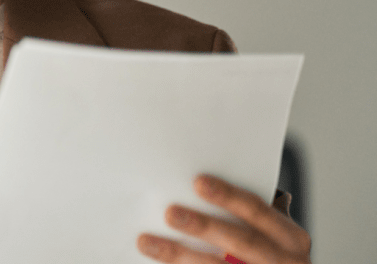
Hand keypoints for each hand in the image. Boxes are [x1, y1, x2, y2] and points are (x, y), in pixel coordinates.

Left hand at [137, 174, 310, 263]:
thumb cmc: (274, 256)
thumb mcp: (276, 235)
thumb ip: (254, 213)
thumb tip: (207, 181)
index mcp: (290, 238)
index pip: (257, 210)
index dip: (228, 196)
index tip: (198, 182)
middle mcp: (283, 261)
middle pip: (239, 241)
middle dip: (204, 226)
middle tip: (170, 212)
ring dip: (180, 255)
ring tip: (147, 241)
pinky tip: (158, 263)